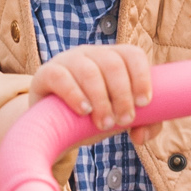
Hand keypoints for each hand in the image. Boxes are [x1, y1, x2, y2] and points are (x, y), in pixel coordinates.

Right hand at [33, 42, 153, 131]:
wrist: (55, 125)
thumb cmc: (94, 116)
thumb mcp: (120, 119)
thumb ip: (143, 125)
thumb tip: (141, 136)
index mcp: (115, 59)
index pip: (133, 55)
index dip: (142, 77)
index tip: (143, 103)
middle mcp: (92, 54)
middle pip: (113, 64)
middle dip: (122, 95)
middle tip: (123, 120)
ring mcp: (68, 61)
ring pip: (89, 71)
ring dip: (101, 100)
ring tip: (104, 124)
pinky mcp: (46, 73)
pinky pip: (60, 77)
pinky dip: (74, 94)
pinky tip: (83, 111)